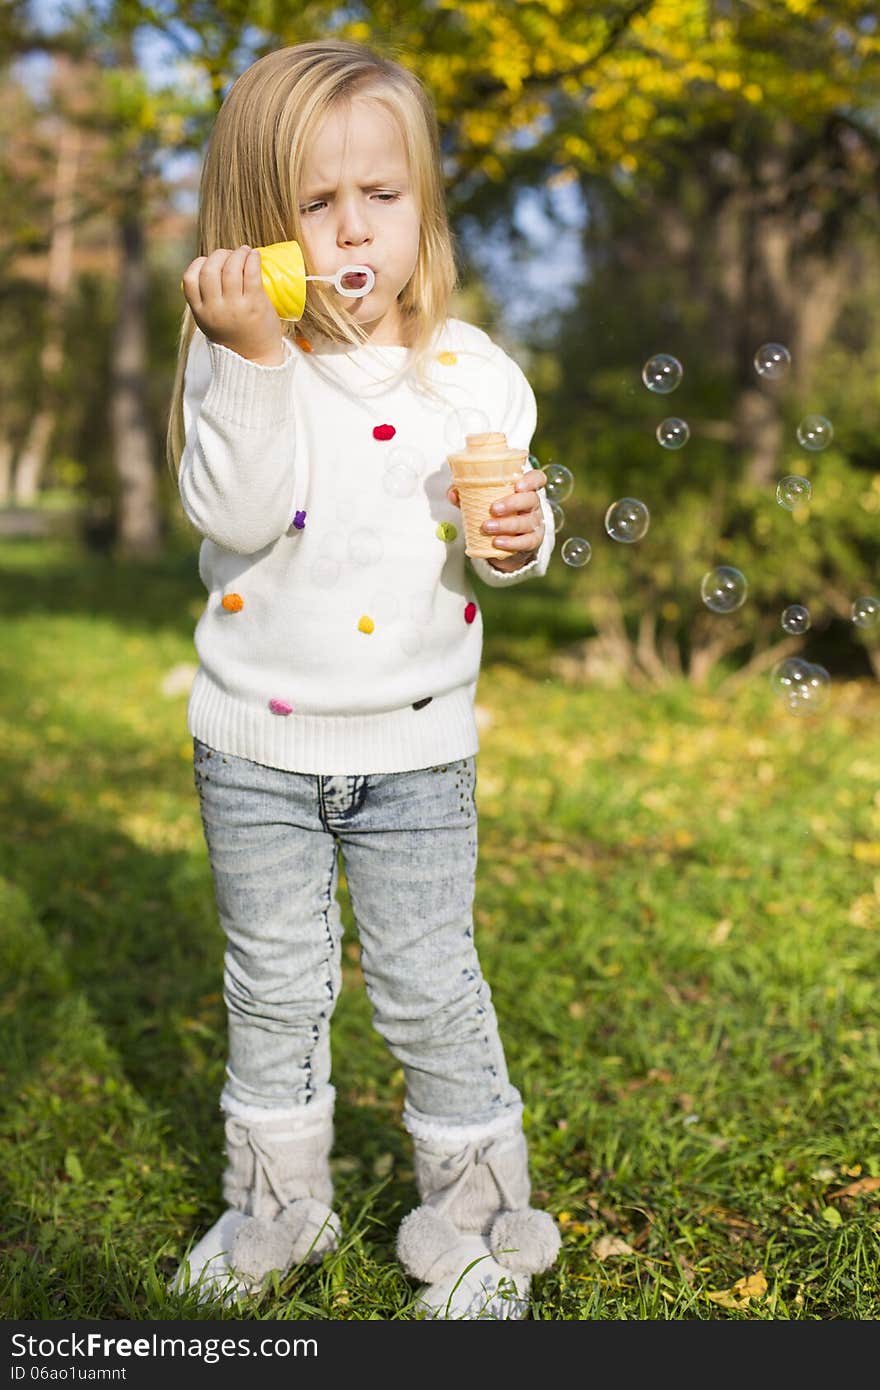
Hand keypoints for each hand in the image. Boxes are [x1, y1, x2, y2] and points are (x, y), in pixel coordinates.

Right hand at [181, 245, 284, 364]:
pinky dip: (252, 259)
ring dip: (238, 253)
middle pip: (210, 269)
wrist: (257, 360)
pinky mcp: (254, 304)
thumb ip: (206, 302)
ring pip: (230, 268)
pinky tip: (254, 255)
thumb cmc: (236, 338)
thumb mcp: (210, 323)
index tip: (211, 261)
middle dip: (219, 255)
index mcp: (200, 313)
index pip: (189, 278)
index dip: (200, 263)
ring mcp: (234, 306)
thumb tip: (212, 270)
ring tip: (245, 251)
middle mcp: (215, 309)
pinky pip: (251, 273)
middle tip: (231, 254)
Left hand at [446, 469, 546, 570]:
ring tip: (487, 527)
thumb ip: (468, 494)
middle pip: (531, 499)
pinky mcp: (532, 542)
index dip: (531, 480)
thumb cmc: (495, 515)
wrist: (504, 544)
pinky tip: (497, 542)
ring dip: (506, 525)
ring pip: (526, 522)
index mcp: (524, 490)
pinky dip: (511, 543)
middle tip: (493, 508)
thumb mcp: (483, 502)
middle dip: (512, 503)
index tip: (517, 485)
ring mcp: (534, 524)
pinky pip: (525, 542)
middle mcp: (532, 505)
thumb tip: (453, 492)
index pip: (537, 479)